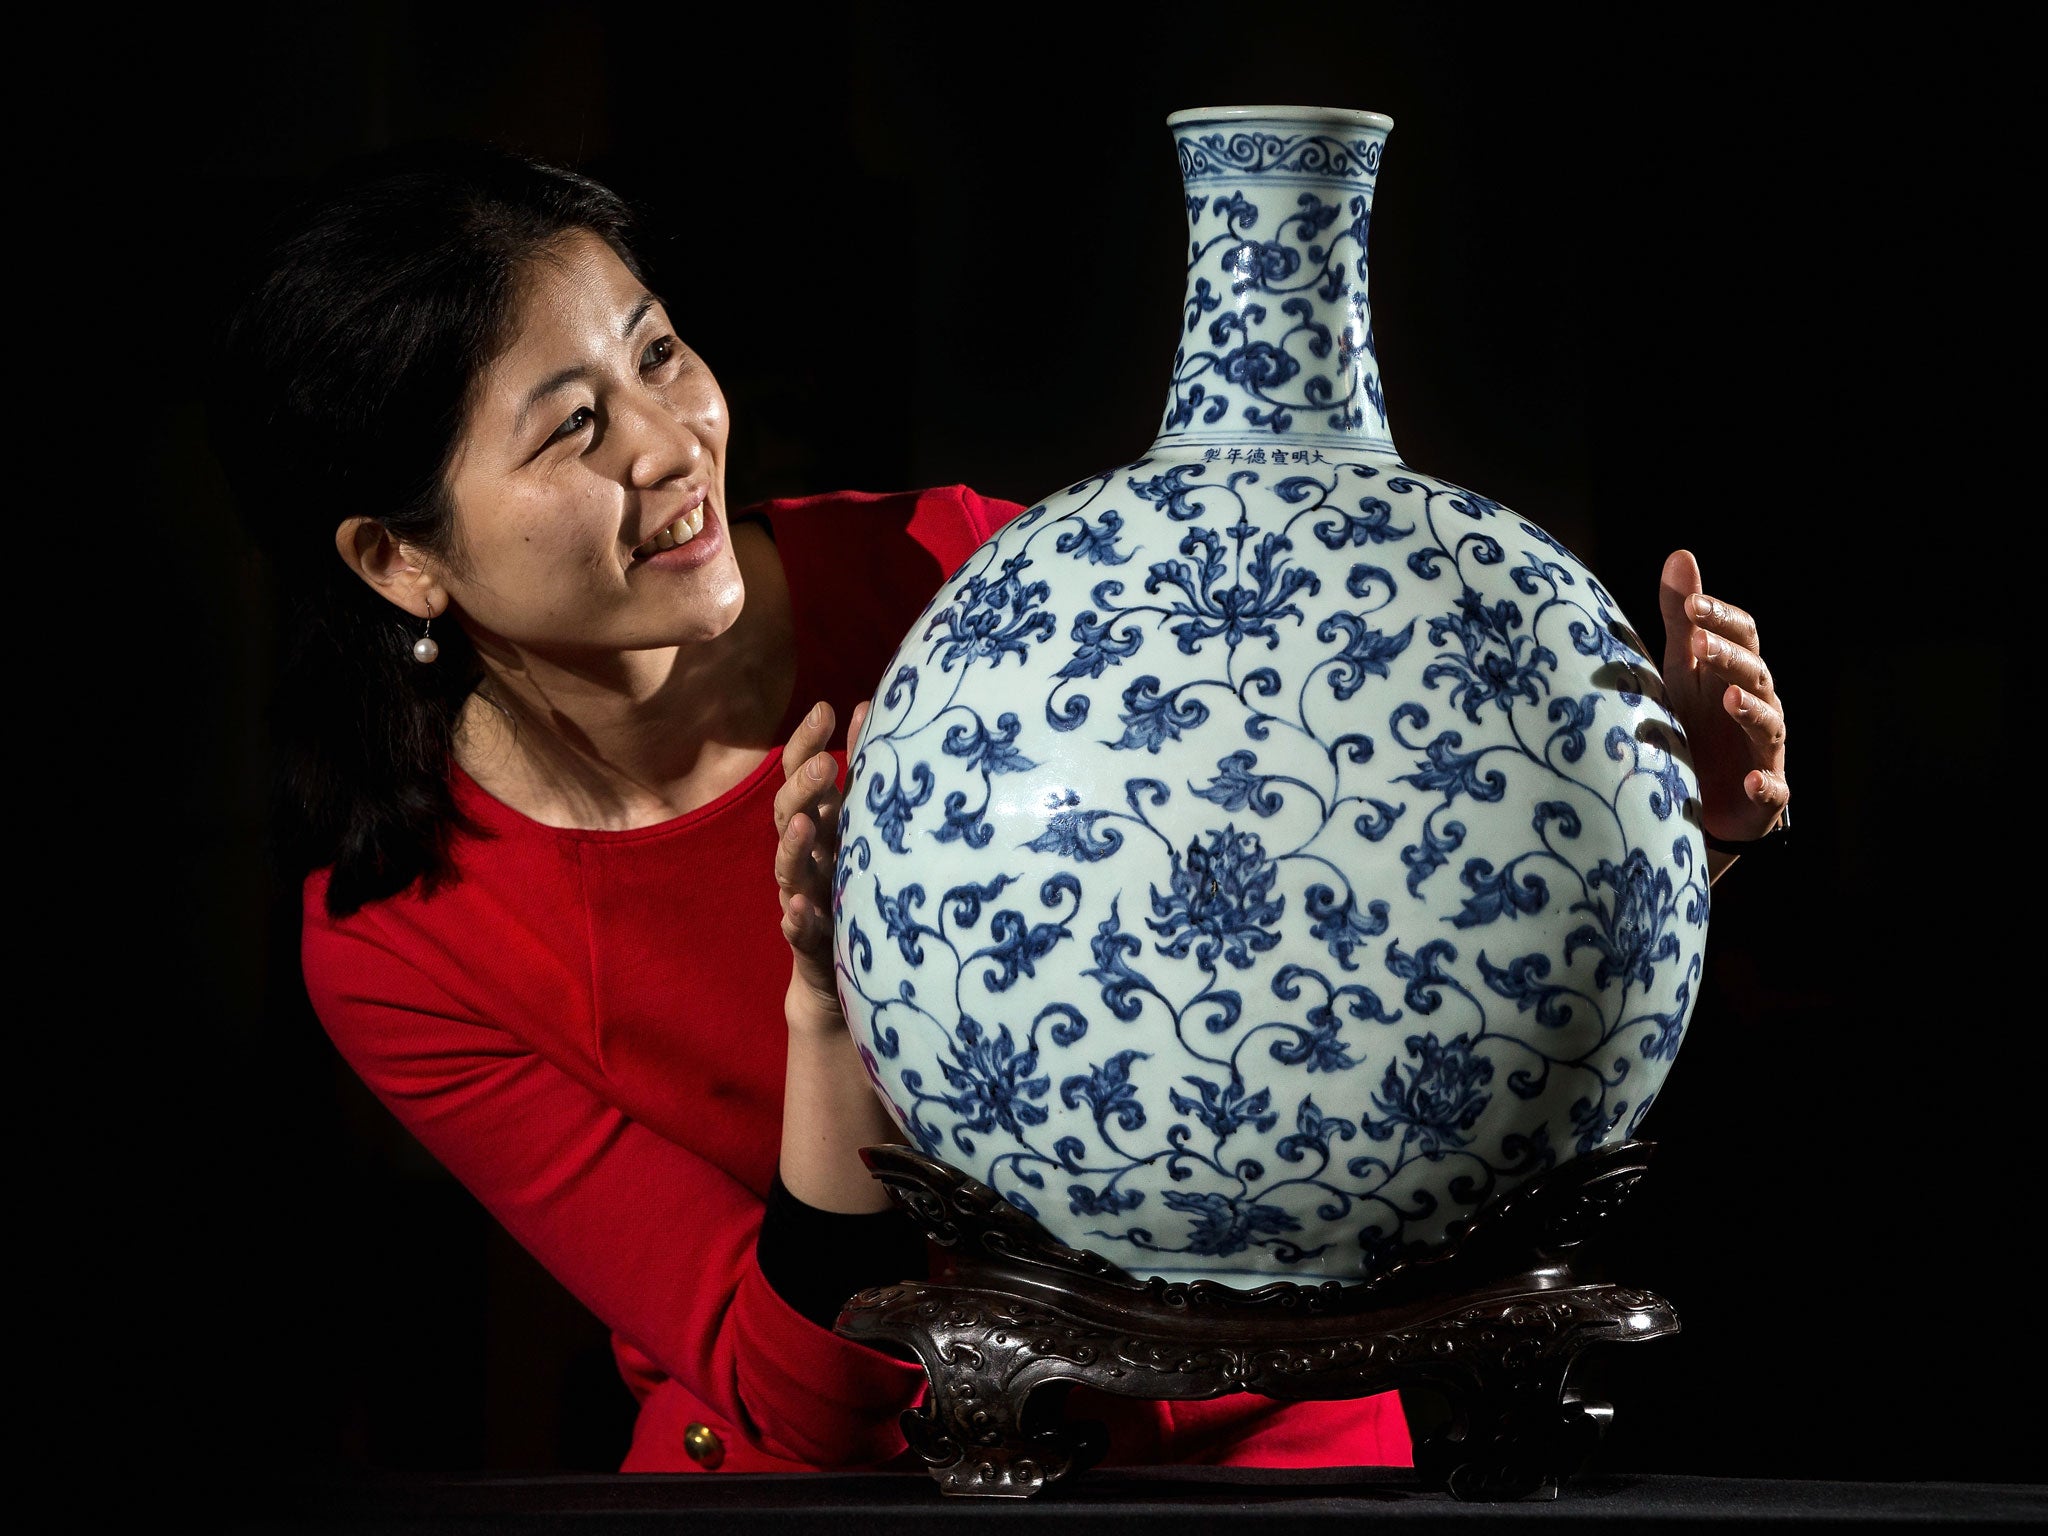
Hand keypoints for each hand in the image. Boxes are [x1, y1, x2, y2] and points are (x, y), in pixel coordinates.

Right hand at [773, 698, 869, 1037]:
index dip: (807, 742)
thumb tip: (870, 704)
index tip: (827, 707)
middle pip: (788, 815)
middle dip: (803, 788)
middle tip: (828, 765)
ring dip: (794, 846)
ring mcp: (803, 897)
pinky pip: (798, 929)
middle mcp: (804, 857)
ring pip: (787, 868)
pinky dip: (797, 917)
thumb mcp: (863, 828)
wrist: (846, 972)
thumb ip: (865, 773)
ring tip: (807, 824)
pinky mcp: (809, 942)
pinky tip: (799, 907)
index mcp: (817, 824)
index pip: (799, 775)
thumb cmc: (859, 885)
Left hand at [1657, 549, 1788, 843]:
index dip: (1721, 618)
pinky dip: (1766, 785)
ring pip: (1768, 724)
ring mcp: (1765, 750)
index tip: (1691, 604)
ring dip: (1750, 711)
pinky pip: (1774, 789)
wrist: (1705, 798)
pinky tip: (1752, 781)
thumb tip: (1681, 554)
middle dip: (1728, 657)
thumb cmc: (1695, 721)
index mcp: (1738, 673)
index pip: (1743, 635)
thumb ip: (1681, 618)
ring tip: (1727, 699)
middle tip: (1698, 642)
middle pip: (1754, 673)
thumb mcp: (1682, 669)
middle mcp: (1759, 705)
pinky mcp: (1766, 794)